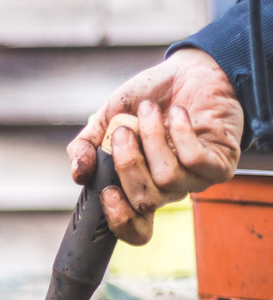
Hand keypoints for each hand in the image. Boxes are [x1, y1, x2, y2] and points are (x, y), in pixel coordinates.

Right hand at [66, 47, 243, 244]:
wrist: (191, 70)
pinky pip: (194, 161)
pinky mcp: (221, 164)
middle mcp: (168, 190)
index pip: (135, 229)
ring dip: (152, 140)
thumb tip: (78, 174)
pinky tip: (177, 114)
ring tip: (148, 111)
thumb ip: (84, 147)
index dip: (120, 221)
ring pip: (166, 179)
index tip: (106, 193)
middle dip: (127, 165)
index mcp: (140, 187)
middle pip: (143, 201)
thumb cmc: (149, 98)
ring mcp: (195, 180)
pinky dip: (180, 134)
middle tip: (122, 131)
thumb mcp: (105, 119)